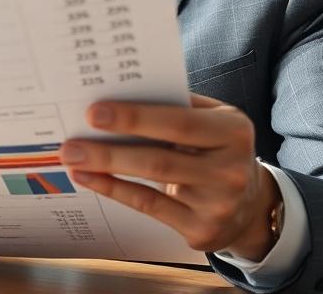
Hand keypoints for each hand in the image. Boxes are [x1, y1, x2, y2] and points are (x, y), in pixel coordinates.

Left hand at [59, 93, 278, 259]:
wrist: (250, 205)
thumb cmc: (217, 149)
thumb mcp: (213, 120)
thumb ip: (177, 104)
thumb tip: (119, 92)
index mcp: (233, 131)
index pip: (179, 122)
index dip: (135, 117)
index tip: (95, 112)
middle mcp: (230, 168)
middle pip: (161, 156)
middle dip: (110, 148)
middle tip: (71, 141)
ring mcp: (218, 203)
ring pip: (152, 181)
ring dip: (106, 168)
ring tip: (72, 157)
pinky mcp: (202, 229)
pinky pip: (149, 206)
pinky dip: (115, 190)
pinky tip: (90, 178)